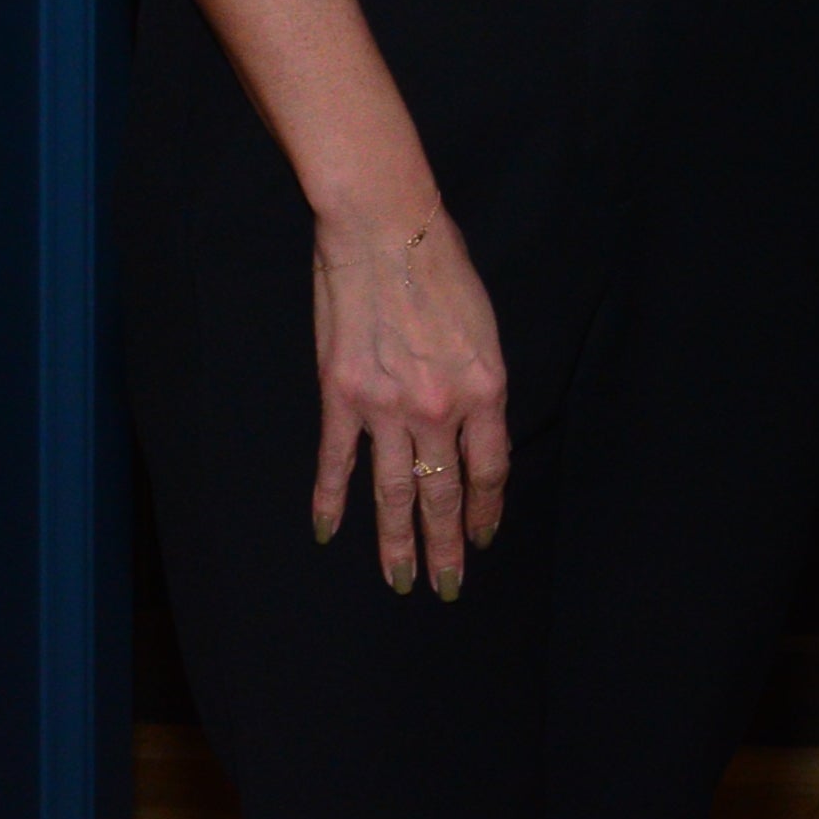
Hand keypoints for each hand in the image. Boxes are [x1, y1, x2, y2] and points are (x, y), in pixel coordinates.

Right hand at [311, 207, 510, 597]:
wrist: (384, 232)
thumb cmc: (443, 268)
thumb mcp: (485, 329)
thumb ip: (478, 384)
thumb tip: (472, 426)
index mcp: (484, 389)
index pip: (489, 470)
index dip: (486, 510)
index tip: (484, 537)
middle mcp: (439, 408)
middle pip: (443, 493)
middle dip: (446, 545)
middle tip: (448, 585)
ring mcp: (385, 407)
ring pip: (393, 491)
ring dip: (397, 542)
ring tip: (400, 581)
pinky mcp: (340, 397)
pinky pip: (336, 462)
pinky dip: (330, 500)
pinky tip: (328, 532)